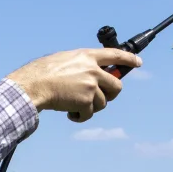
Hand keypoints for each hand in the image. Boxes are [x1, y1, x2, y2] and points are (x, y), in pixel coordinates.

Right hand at [5, 48, 138, 121]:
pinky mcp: (86, 101)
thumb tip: (93, 75)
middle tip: (100, 98)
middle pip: (117, 85)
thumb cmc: (43, 73)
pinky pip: (90, 114)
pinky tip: (70, 114)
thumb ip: (81, 65)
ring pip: (103, 103)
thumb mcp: (65, 60)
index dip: (128, 59)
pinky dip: (80, 116)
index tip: (138, 62)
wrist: (33, 85)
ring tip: (74, 106)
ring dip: (90, 108)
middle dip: (111, 94)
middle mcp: (92, 69)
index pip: (115, 55)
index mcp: (87, 56)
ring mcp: (90, 85)